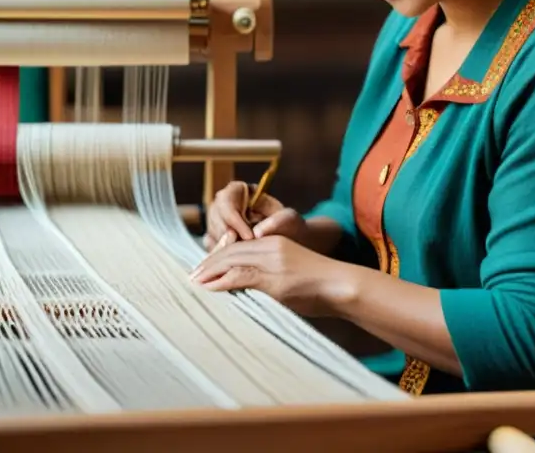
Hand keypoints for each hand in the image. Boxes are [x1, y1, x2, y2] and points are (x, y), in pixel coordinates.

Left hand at [190, 235, 350, 316]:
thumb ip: (267, 276)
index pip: (238, 246)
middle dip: (209, 263)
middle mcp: (271, 246)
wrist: (342, 286)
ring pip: (232, 260)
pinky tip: (209, 287)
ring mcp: (272, 261)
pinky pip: (240, 276)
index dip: (218, 256)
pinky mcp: (275, 277)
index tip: (204, 267)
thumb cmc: (320, 287)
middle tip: (192, 275)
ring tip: (194, 282)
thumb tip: (246, 291)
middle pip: (230, 250)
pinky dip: (221, 281)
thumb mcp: (289, 276)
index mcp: (274, 243)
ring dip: (209, 272)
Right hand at [204, 180, 307, 252]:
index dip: (234, 218)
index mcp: (240, 191)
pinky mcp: (216, 239)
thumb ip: (277, 221)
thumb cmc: (290, 226)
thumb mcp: (290, 219)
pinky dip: (222, 257)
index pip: (227, 199)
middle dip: (228, 235)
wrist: (290, 242)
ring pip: (211, 233)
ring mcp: (218, 221)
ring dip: (225, 247)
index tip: (250, 237)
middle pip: (214, 216)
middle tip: (244, 251)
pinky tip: (237, 263)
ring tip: (244, 258)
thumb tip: (257, 233)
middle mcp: (225, 204)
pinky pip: (211, 247)